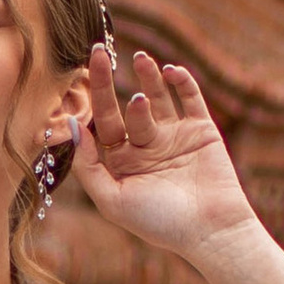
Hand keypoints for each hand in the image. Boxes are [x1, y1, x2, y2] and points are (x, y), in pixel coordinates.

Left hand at [70, 44, 257, 266]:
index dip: (91, 99)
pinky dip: (182, 82)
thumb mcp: (112, 200)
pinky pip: (190, 99)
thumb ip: (88, 166)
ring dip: (147, 76)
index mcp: (122, 162)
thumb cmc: (158, 222)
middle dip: (109, 81)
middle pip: (124, 106)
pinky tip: (171, 71)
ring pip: (157, 97)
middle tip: (99, 53)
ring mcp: (174, 135)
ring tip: (140, 59)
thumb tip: (73, 127)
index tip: (80, 73)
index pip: (102, 123)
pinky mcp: (201, 130)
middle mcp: (145, 145)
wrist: (210, 231)